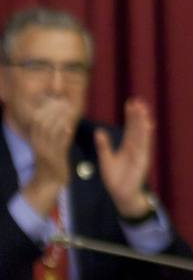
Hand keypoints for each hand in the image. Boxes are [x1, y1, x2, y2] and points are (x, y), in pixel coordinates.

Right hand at [21, 98, 73, 214]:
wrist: (49, 182)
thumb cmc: (52, 161)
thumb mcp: (50, 144)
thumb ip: (54, 131)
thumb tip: (60, 116)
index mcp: (36, 139)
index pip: (37, 119)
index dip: (44, 108)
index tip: (55, 97)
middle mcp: (38, 144)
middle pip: (41, 123)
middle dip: (51, 110)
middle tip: (62, 100)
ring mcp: (45, 152)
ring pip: (48, 132)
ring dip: (57, 119)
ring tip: (66, 109)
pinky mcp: (54, 160)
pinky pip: (57, 146)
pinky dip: (62, 136)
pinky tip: (69, 128)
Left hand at [95, 98, 155, 217]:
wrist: (122, 195)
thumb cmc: (115, 179)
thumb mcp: (106, 160)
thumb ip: (104, 146)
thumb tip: (99, 131)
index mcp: (127, 147)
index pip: (130, 128)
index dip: (130, 116)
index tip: (130, 103)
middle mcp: (136, 148)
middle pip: (137, 128)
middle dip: (138, 115)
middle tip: (138, 100)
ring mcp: (140, 153)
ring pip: (142, 134)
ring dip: (143, 121)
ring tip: (143, 108)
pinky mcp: (142, 160)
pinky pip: (144, 145)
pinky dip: (146, 135)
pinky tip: (147, 124)